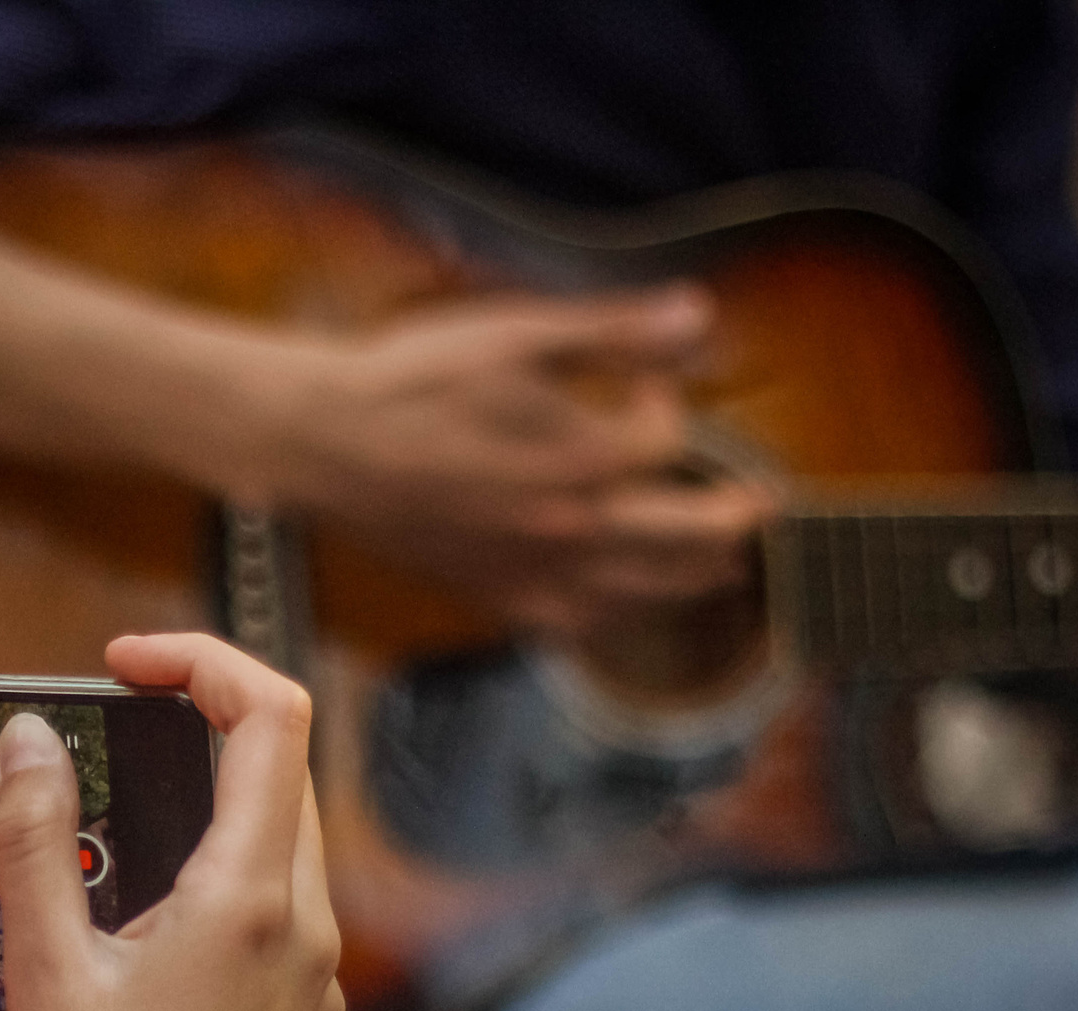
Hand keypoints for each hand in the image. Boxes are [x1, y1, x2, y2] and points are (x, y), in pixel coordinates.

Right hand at [0, 634, 344, 1010]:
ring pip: (254, 869)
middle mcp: (307, 938)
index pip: (271, 716)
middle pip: (269, 786)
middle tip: (83, 768)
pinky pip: (247, 951)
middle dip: (178, 757)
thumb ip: (32, 838)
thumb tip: (27, 737)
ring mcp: (314, 996)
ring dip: (162, 862)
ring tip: (52, 939)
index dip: (200, 662)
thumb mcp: (40, 972)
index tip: (120, 665)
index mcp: (254, 902)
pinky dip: (168, 943)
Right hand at [211, 284, 774, 636]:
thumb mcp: (517, 332)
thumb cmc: (410, 380)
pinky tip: (618, 605)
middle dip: (729, 523)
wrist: (321, 441)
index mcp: (581, 456)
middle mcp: (566, 526)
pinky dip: (610, 617)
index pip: (668, 444)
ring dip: (688, 580)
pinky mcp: (488, 593)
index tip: (645, 392)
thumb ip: (615, 331)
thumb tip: (700, 319)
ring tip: (715, 570)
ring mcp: (528, 569)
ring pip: (638, 595)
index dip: (668, 413)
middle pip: (685, 541)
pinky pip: (570, 624)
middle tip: (757, 515)